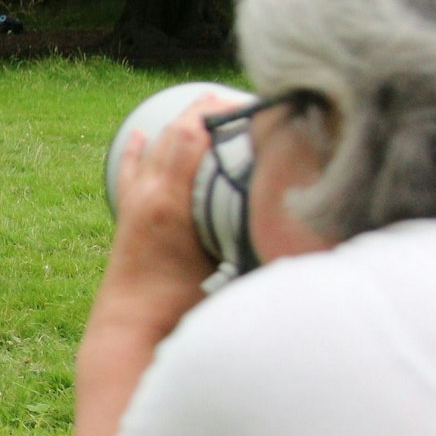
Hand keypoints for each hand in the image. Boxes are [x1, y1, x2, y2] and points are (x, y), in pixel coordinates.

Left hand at [92, 94, 237, 347]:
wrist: (128, 333)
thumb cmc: (180, 312)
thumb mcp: (230, 278)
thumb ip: (261, 248)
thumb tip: (310, 233)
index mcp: (168, 203)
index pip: (190, 135)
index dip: (219, 111)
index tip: (253, 103)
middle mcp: (147, 194)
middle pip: (174, 132)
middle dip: (206, 111)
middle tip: (243, 102)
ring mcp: (133, 204)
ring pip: (152, 148)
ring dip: (179, 127)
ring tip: (209, 109)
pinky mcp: (126, 217)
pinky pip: (130, 172)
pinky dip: (139, 151)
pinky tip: (140, 135)